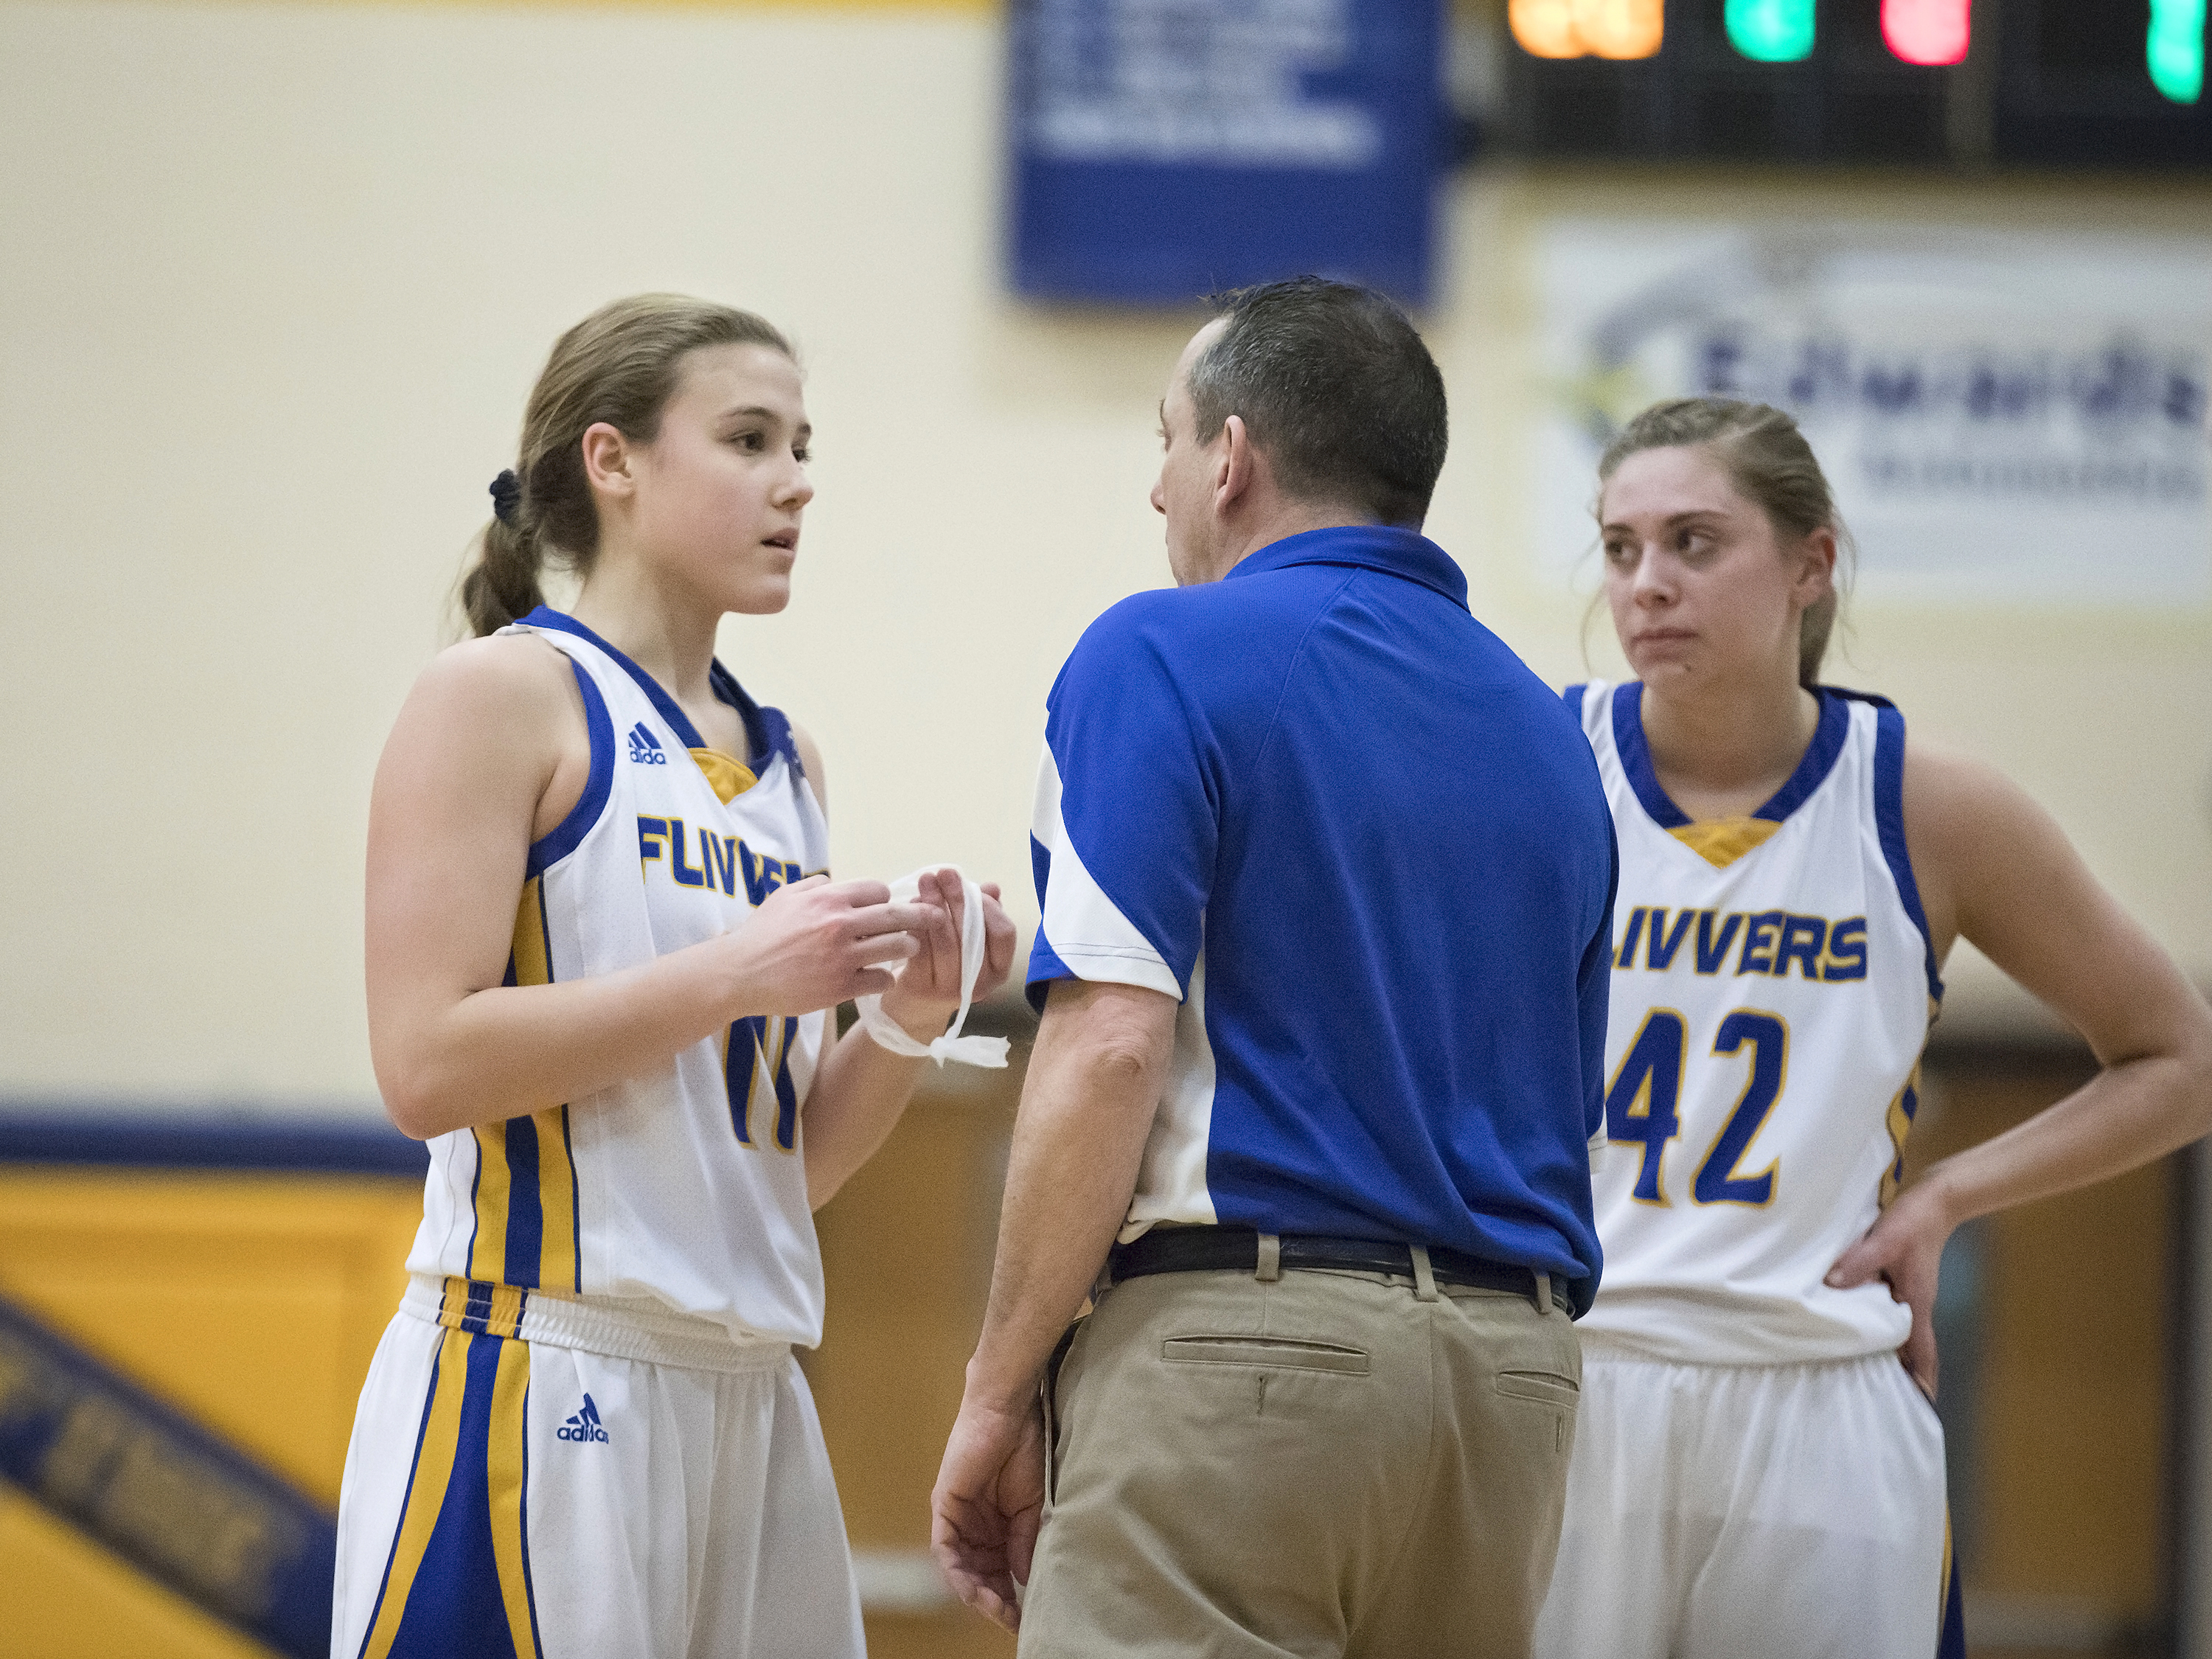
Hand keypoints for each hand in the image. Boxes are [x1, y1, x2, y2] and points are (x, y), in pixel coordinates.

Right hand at [718, 876, 928, 1015]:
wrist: (739, 974)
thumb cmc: (761, 934)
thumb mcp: (784, 897)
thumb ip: (815, 886)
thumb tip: (837, 881)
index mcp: (827, 900)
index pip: (878, 891)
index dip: (886, 899)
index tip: (887, 908)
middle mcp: (839, 925)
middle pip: (898, 916)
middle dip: (921, 917)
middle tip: (935, 920)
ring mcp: (842, 957)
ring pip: (898, 947)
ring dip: (908, 948)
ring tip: (909, 950)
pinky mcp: (840, 987)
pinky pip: (881, 979)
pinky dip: (886, 979)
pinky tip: (882, 978)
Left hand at [877, 869, 1018, 1038]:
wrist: (913, 1008)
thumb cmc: (946, 965)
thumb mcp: (968, 940)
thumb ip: (982, 915)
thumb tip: (992, 888)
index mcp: (999, 970)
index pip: (1005, 933)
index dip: (989, 907)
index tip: (972, 886)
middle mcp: (980, 984)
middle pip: (972, 932)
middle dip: (957, 897)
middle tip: (943, 872)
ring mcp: (951, 989)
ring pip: (946, 939)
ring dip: (934, 904)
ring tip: (926, 882)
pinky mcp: (922, 988)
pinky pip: (921, 948)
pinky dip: (916, 923)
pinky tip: (909, 906)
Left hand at [931, 1392, 1045, 1630]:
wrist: (1010, 1414)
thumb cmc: (1025, 1450)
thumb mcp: (1032, 1507)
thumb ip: (1024, 1542)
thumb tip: (1023, 1579)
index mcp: (995, 1527)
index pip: (998, 1572)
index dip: (1011, 1596)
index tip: (1025, 1618)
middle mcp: (973, 1527)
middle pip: (978, 1575)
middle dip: (994, 1601)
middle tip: (1012, 1620)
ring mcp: (957, 1518)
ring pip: (959, 1568)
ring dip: (976, 1592)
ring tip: (996, 1610)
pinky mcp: (944, 1507)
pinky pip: (945, 1548)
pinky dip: (957, 1571)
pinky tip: (972, 1589)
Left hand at [1826, 1174, 1955, 1400]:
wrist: (1935, 1200)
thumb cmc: (1913, 1222)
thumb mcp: (1885, 1241)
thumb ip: (1860, 1262)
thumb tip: (1834, 1284)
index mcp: (1917, 1301)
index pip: (1921, 1349)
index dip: (1922, 1376)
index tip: (1921, 1401)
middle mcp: (1916, 1303)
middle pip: (1912, 1347)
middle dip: (1905, 1373)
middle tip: (1887, 1398)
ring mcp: (1911, 1293)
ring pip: (1902, 1331)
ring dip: (1892, 1351)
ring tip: (1871, 1373)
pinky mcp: (1902, 1280)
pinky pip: (1892, 1312)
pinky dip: (1883, 1327)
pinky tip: (1864, 1329)